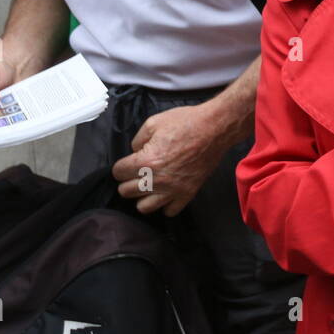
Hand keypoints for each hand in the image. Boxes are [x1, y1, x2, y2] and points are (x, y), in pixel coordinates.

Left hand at [113, 102, 238, 216]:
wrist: (215, 129)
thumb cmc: (186, 122)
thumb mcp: (154, 122)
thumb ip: (137, 140)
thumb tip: (135, 152)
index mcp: (146, 161)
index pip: (118, 173)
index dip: (121, 165)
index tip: (128, 162)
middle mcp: (157, 179)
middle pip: (127, 192)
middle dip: (128, 180)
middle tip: (137, 172)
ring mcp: (173, 189)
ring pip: (144, 207)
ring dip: (142, 196)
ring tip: (149, 185)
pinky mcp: (188, 194)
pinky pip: (169, 211)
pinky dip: (165, 204)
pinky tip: (166, 192)